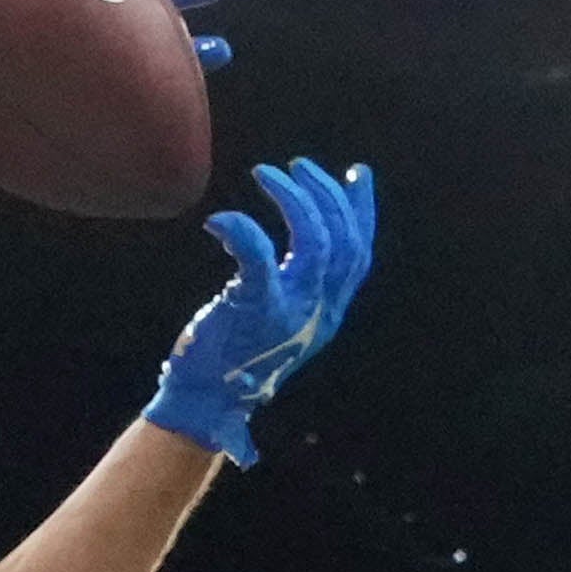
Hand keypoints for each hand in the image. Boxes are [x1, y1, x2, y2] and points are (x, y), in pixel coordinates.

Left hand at [143, 152, 377, 464]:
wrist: (207, 403)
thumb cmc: (236, 356)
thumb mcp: (284, 320)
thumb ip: (300, 284)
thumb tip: (305, 236)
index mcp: (328, 312)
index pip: (359, 253)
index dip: (362, 210)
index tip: (356, 173)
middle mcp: (318, 312)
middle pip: (344, 242)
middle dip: (326, 195)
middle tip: (296, 167)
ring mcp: (290, 311)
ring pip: (315, 243)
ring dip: (293, 199)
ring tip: (267, 174)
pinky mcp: (254, 309)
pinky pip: (259, 256)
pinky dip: (242, 229)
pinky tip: (219, 220)